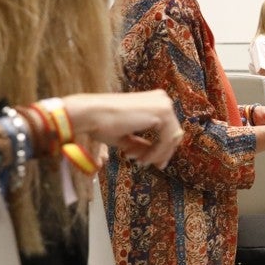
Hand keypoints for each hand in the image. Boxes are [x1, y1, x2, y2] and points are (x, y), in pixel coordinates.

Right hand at [63, 90, 178, 168]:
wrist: (90, 114)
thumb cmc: (102, 123)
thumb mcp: (126, 136)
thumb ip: (140, 144)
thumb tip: (149, 158)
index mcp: (155, 101)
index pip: (168, 128)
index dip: (162, 148)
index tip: (150, 161)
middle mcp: (163, 100)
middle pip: (173, 133)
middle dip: (162, 152)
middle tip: (149, 164)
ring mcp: (164, 105)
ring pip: (172, 138)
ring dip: (157, 154)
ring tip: (141, 162)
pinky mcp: (162, 113)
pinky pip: (167, 140)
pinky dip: (157, 153)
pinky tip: (142, 159)